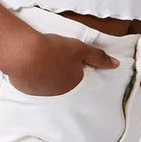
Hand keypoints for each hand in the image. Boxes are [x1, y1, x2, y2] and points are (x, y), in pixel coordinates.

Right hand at [1, 29, 120, 96]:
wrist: (24, 53)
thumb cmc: (54, 50)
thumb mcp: (80, 49)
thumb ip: (98, 57)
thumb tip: (116, 64)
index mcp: (74, 83)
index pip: (76, 76)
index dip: (71, 65)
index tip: (64, 57)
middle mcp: (60, 92)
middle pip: (61, 81)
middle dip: (58, 71)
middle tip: (52, 56)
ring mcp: (43, 93)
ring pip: (47, 84)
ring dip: (44, 74)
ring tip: (39, 60)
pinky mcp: (27, 90)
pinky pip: (33, 84)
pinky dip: (32, 76)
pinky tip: (29, 66)